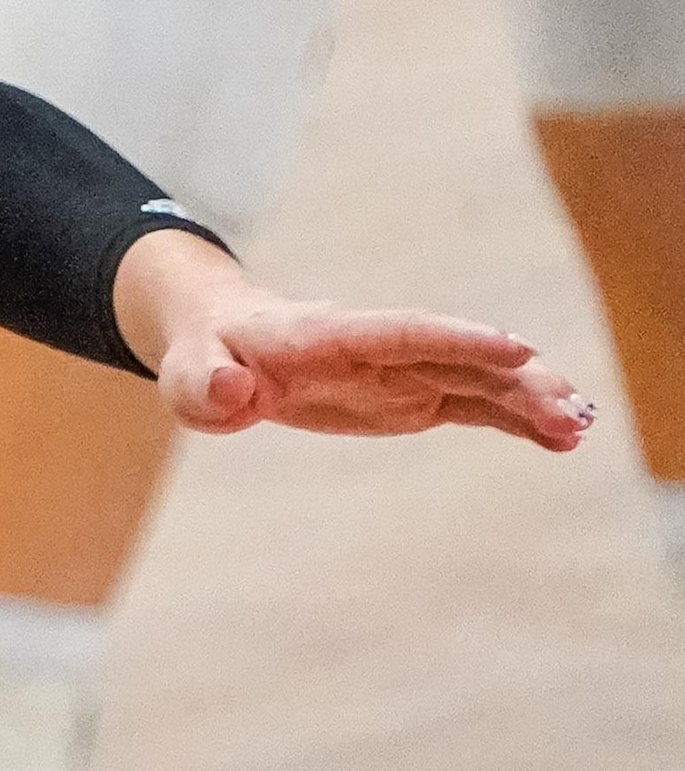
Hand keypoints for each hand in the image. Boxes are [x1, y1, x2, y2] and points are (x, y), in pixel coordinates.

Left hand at [113, 230, 593, 444]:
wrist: (226, 341)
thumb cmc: (207, 360)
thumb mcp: (191, 378)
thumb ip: (208, 387)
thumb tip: (232, 394)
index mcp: (328, 337)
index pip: (401, 333)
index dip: (456, 340)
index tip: (514, 349)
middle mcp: (379, 349)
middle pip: (458, 357)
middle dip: (515, 381)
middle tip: (568, 410)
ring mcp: (403, 371)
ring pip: (477, 381)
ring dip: (530, 402)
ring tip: (580, 429)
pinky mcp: (413, 394)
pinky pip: (472, 406)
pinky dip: (515, 420)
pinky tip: (562, 437)